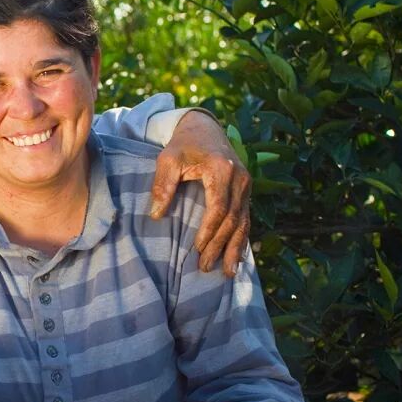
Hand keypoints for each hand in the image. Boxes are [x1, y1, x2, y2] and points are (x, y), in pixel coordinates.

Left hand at [151, 110, 250, 275]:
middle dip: (220, 246)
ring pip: (243, 222)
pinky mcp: (246, 191)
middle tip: (204, 267)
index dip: (209, 230)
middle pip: (232, 219)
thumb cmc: (183, 145)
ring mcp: (246, 185)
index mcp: (221, 169)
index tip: (197, 248)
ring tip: (228, 272)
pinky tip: (238, 257)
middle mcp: (240, 179)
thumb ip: (162, 185)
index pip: (218, 207)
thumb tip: (155, 215)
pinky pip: (245, 219)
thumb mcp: (167, 159)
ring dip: (235, 248)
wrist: (205, 129)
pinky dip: (241, 239)